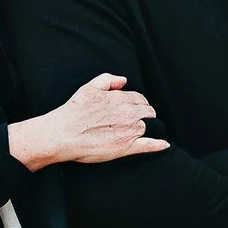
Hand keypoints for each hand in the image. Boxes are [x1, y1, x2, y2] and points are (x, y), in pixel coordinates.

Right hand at [8, 73, 166, 167]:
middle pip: (146, 112)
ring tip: (139, 130)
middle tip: (139, 118)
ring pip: (146, 127)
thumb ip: (108, 80)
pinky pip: (149, 145)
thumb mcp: (89, 88)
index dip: (138, 103)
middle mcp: (128, 113)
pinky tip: (164, 144)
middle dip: (145, 114)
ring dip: (145, 127)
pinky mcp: (126, 147)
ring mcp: (129, 131)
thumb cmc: (73, 112)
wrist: (62, 134)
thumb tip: (123, 80)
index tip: (136, 107)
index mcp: (120, 99)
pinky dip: (158, 145)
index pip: (139, 99)